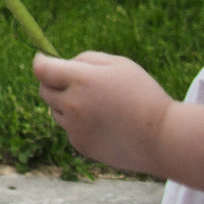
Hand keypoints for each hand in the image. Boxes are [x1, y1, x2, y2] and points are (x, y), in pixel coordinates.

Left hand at [33, 51, 171, 175]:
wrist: (163, 138)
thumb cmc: (143, 95)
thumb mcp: (119, 64)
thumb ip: (86, 59)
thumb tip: (61, 64)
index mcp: (81, 80)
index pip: (42, 70)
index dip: (40, 62)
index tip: (43, 59)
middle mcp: (72, 104)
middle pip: (44, 90)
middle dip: (54, 84)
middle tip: (75, 83)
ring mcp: (75, 127)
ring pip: (56, 110)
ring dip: (67, 105)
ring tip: (99, 107)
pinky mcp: (80, 145)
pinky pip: (70, 129)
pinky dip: (79, 124)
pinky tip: (105, 125)